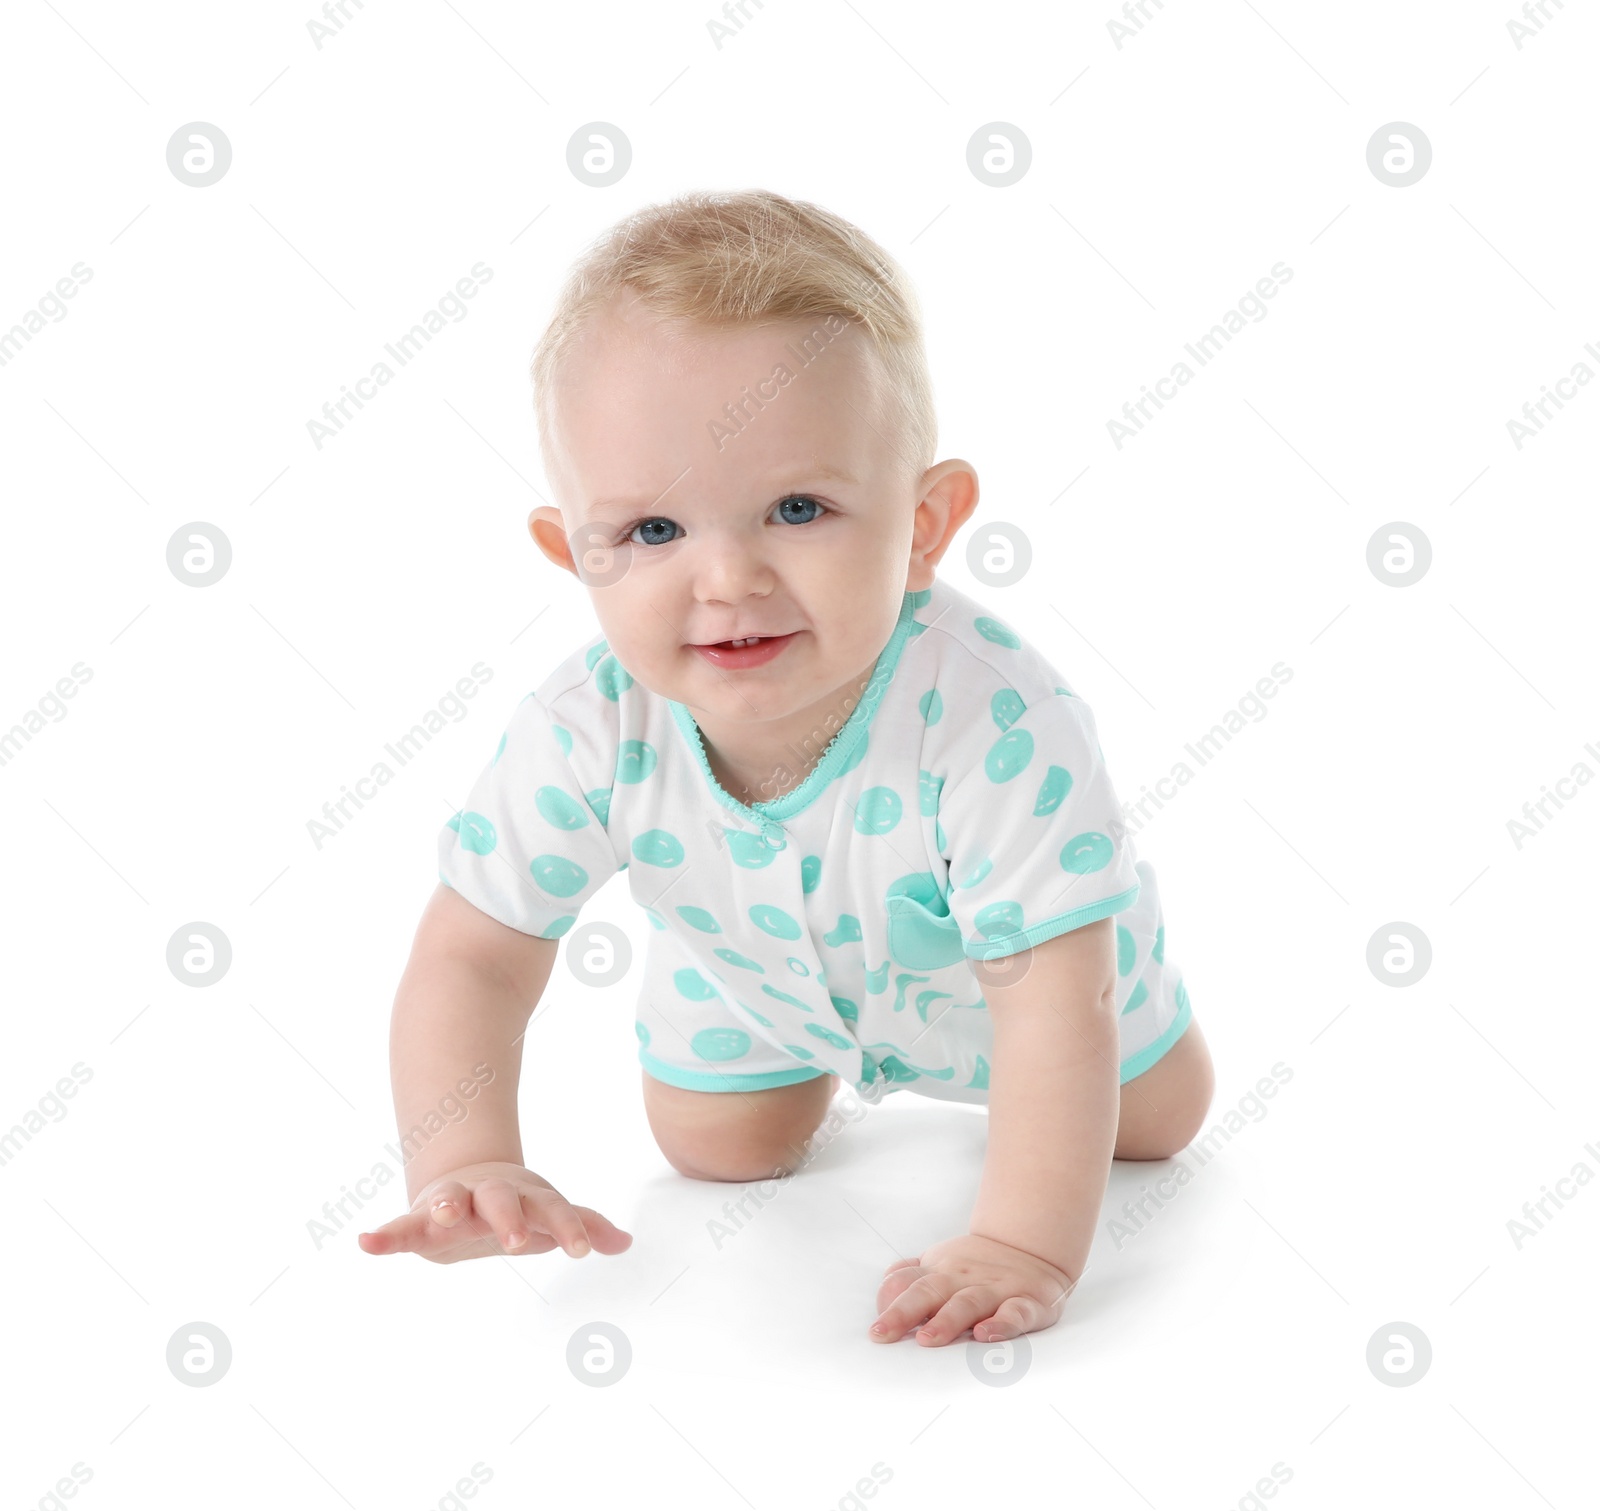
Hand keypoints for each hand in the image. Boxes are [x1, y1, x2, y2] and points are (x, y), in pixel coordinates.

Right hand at [357, 1161, 632, 1264]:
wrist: (464, 1177)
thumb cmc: (513, 1204)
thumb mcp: (547, 1212)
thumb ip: (582, 1225)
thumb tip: (626, 1243)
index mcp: (525, 1197)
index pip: (553, 1210)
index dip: (570, 1228)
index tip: (583, 1251)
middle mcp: (489, 1195)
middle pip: (502, 1201)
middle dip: (509, 1218)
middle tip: (518, 1240)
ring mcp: (453, 1203)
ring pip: (450, 1201)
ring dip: (446, 1207)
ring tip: (439, 1217)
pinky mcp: (421, 1218)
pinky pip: (401, 1227)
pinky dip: (385, 1235)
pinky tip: (366, 1242)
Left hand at [868, 1232, 1076, 1345]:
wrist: (1030, 1247)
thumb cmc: (975, 1266)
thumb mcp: (938, 1264)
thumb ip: (909, 1276)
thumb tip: (882, 1293)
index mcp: (938, 1272)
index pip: (906, 1283)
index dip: (888, 1302)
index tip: (876, 1330)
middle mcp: (962, 1279)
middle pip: (929, 1292)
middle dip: (904, 1313)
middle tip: (883, 1333)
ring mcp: (995, 1289)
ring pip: (968, 1303)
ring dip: (947, 1320)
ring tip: (928, 1339)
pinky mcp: (1028, 1302)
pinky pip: (1016, 1313)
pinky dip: (1002, 1324)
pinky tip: (986, 1335)